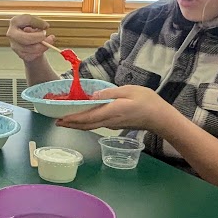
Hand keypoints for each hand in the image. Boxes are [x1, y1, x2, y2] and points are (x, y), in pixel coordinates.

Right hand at [7, 14, 53, 62]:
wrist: (29, 42)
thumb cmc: (32, 29)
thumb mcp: (35, 23)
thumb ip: (39, 23)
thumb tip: (45, 27)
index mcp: (15, 21)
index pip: (27, 20)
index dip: (38, 23)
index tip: (46, 26)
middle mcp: (11, 33)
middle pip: (25, 38)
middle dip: (38, 38)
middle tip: (45, 36)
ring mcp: (14, 45)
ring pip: (31, 49)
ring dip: (42, 46)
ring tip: (46, 42)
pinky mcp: (19, 54)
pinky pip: (32, 55)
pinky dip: (39, 52)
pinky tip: (41, 48)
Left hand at [55, 85, 173, 133]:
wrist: (160, 118)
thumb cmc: (147, 101)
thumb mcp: (129, 91)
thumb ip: (110, 93)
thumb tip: (93, 96)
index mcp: (111, 111)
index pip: (87, 117)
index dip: (72, 118)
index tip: (60, 119)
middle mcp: (109, 121)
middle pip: (86, 125)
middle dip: (70, 124)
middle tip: (57, 122)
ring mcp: (112, 125)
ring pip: (91, 126)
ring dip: (77, 124)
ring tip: (66, 121)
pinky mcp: (116, 125)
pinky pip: (97, 125)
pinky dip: (86, 123)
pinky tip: (83, 119)